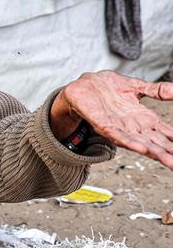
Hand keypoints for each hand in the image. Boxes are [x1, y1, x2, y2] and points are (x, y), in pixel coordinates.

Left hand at [51, 71, 172, 167]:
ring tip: (169, 161)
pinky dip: (129, 142)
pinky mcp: (103, 124)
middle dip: (169, 154)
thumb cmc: (108, 89)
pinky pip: (117, 136)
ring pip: (140, 144)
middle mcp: (134, 127)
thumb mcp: (137, 87)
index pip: (166, 134)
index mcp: (145, 119)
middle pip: (156, 144)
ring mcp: (119, 128)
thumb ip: (157, 91)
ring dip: (154, 153)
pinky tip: (141, 149)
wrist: (83, 86)